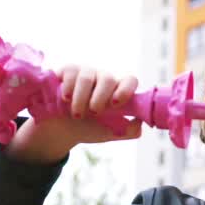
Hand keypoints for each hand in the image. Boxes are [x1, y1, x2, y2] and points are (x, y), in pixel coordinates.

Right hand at [5, 66, 141, 162]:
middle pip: (108, 78)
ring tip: (76, 114)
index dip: (125, 89)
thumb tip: (141, 120)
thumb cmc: (90, 129)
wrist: (62, 131)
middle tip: (94, 112)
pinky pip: (71, 72)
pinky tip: (66, 99)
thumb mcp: (111, 133)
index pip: (129, 81)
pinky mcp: (68, 71)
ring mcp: (86, 73)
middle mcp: (104, 80)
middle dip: (100, 97)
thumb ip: (131, 130)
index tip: (116, 104)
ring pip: (87, 78)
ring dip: (81, 98)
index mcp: (118, 91)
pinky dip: (69, 88)